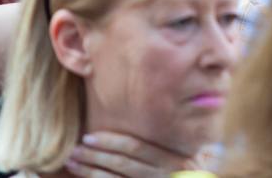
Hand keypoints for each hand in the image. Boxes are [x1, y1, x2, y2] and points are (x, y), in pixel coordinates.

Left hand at [66, 131, 198, 177]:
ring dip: (91, 171)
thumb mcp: (199, 150)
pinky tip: (82, 176)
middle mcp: (162, 173)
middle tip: (74, 149)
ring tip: (71, 161)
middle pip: (123, 164)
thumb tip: (174, 100)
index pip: (136, 148)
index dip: (112, 142)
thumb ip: (179, 132)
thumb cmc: (194, 167)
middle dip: (96, 156)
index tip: (89, 136)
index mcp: (173, 158)